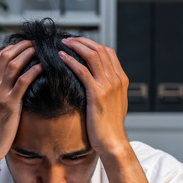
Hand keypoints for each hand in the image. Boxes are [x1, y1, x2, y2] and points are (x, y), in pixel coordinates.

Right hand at [0, 40, 42, 162]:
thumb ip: (0, 96)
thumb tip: (13, 89)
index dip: (12, 48)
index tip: (25, 44)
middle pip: (6, 57)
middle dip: (22, 46)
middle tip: (36, 42)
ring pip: (13, 65)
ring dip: (28, 54)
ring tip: (40, 49)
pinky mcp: (9, 104)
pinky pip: (22, 82)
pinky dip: (33, 71)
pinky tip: (42, 66)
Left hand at [60, 37, 149, 182]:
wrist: (113, 143)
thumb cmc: (110, 127)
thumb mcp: (114, 104)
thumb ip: (108, 90)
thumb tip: (97, 83)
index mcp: (121, 79)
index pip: (108, 51)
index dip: (92, 44)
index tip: (77, 42)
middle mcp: (116, 79)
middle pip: (100, 49)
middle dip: (82, 41)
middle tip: (67, 39)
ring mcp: (108, 85)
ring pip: (92, 55)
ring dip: (75, 46)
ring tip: (62, 43)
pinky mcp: (97, 94)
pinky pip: (82, 71)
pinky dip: (70, 60)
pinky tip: (60, 57)